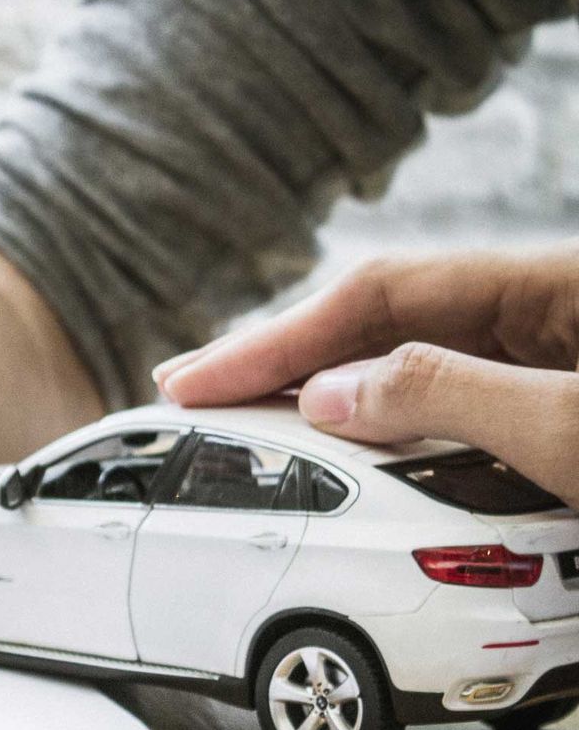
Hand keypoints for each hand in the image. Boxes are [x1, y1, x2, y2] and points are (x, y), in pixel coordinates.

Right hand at [154, 246, 578, 503]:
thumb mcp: (568, 427)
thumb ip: (447, 396)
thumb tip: (326, 397)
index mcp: (555, 285)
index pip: (378, 295)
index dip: (277, 339)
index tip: (195, 381)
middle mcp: (551, 309)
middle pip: (386, 319)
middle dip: (283, 355)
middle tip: (189, 387)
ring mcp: (561, 361)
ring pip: (416, 362)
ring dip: (326, 391)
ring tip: (244, 413)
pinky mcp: (564, 412)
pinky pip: (454, 404)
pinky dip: (385, 424)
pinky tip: (346, 444)